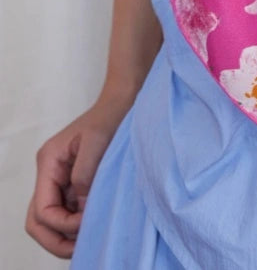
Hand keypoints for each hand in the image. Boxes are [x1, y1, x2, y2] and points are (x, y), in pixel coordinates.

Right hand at [25, 92, 132, 257]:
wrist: (124, 100)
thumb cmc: (111, 116)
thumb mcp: (97, 143)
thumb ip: (85, 176)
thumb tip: (82, 208)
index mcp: (49, 162)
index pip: (42, 210)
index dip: (61, 225)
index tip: (86, 224)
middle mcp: (50, 172)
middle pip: (39, 220)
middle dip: (56, 239)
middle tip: (80, 248)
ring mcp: (62, 178)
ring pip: (53, 219)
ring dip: (67, 234)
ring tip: (89, 240)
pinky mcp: (76, 181)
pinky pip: (69, 210)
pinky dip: (78, 223)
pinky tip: (95, 225)